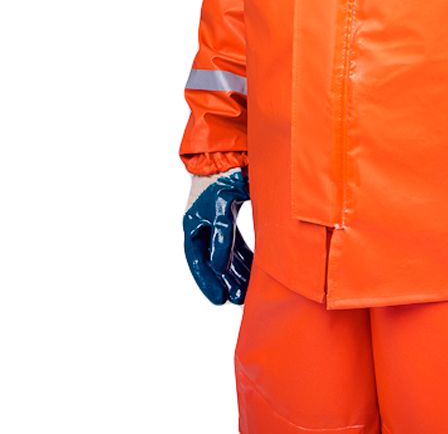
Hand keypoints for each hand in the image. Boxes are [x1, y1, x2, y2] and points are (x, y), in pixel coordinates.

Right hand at [183, 167, 252, 304]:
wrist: (230, 148)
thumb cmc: (225, 172)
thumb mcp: (222, 202)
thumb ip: (222, 232)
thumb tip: (219, 264)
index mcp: (194, 221)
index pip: (200, 256)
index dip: (210, 278)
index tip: (220, 297)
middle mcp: (202, 224)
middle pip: (211, 260)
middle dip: (224, 280)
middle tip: (236, 299)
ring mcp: (214, 221)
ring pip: (224, 254)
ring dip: (235, 272)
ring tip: (246, 293)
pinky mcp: (227, 216)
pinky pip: (234, 243)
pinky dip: (242, 258)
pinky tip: (253, 273)